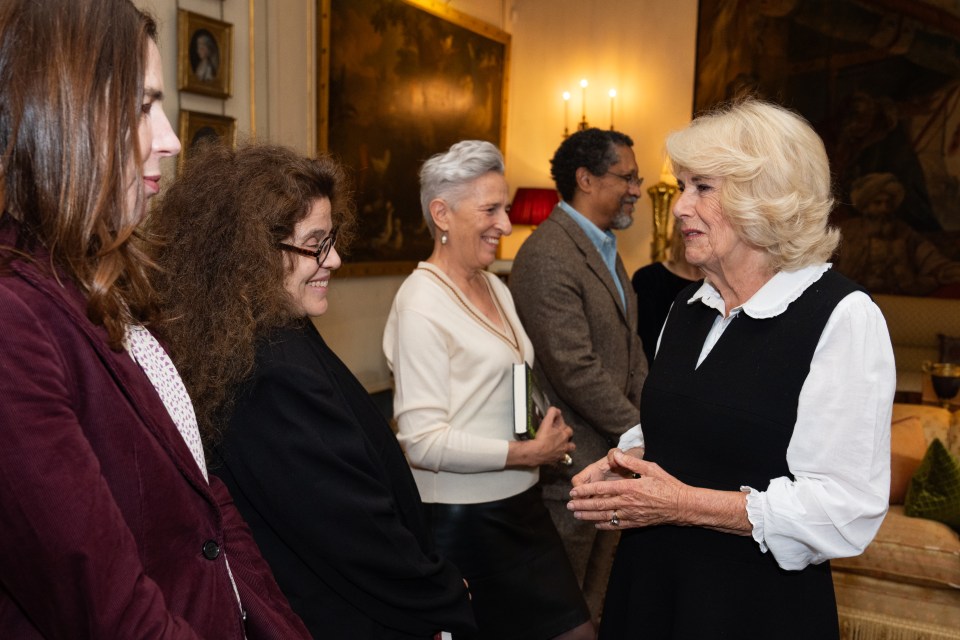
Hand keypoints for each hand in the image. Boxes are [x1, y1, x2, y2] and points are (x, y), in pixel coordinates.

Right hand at [531, 406, 574, 465]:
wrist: (535, 452)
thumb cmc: (541, 438)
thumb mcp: (546, 422)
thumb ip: (552, 414)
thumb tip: (555, 409)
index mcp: (564, 435)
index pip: (569, 429)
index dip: (564, 426)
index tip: (558, 424)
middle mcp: (564, 445)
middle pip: (571, 443)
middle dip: (567, 439)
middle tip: (560, 436)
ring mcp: (560, 454)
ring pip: (567, 453)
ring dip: (565, 449)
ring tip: (560, 447)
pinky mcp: (554, 461)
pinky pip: (558, 461)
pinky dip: (557, 458)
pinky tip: (553, 456)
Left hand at [567, 449, 685, 529]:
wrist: (682, 505)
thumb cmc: (667, 484)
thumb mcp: (650, 468)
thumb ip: (630, 462)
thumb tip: (615, 454)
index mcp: (629, 487)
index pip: (601, 489)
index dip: (586, 491)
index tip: (573, 492)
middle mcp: (627, 502)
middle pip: (599, 505)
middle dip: (582, 505)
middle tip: (569, 505)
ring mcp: (631, 514)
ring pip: (605, 516)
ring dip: (589, 516)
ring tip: (577, 515)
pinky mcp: (636, 523)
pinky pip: (616, 525)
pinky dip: (604, 525)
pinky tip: (595, 524)